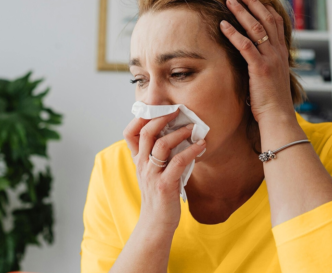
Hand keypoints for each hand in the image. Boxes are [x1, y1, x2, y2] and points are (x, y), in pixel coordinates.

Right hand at [123, 109, 205, 232]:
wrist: (156, 224)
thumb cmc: (159, 196)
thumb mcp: (153, 172)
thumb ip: (159, 155)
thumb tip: (177, 133)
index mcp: (139, 160)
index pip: (130, 133)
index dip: (140, 118)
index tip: (157, 107)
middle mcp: (142, 165)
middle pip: (146, 133)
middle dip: (161, 117)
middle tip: (177, 110)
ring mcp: (152, 175)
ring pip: (161, 145)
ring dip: (179, 133)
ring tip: (193, 128)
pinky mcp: (165, 185)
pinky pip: (178, 162)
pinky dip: (191, 151)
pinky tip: (201, 146)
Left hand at [220, 0, 295, 123]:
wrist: (278, 117)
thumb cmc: (271, 101)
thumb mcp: (271, 78)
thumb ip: (264, 64)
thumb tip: (252, 59)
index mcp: (281, 54)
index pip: (276, 23)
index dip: (265, 8)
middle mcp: (278, 53)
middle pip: (267, 19)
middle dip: (253, 3)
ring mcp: (270, 59)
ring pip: (256, 28)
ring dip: (242, 12)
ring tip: (229, 0)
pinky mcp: (260, 68)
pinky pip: (245, 46)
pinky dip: (233, 33)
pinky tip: (223, 25)